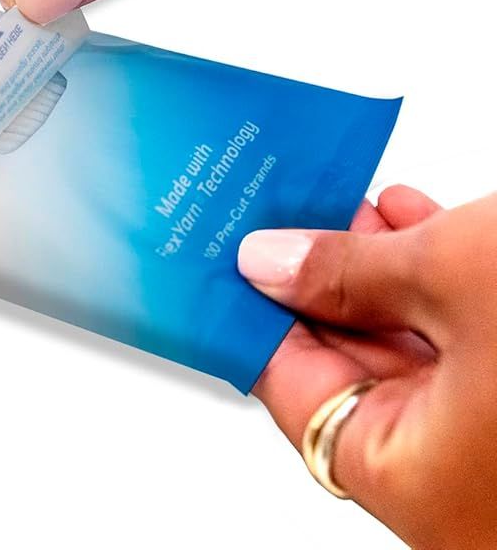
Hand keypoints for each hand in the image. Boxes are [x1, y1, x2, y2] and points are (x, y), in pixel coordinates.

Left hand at [239, 186, 496, 548]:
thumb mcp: (458, 273)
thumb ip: (347, 272)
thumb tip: (268, 263)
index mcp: (423, 480)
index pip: (296, 394)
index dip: (257, 322)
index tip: (227, 270)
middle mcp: (464, 481)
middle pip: (350, 369)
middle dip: (320, 285)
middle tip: (285, 225)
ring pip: (409, 350)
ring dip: (376, 275)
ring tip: (346, 209)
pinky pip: (463, 342)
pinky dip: (432, 281)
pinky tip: (410, 220)